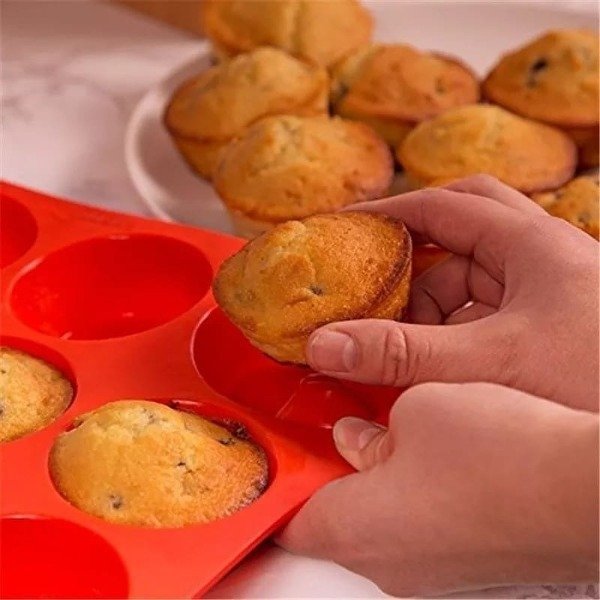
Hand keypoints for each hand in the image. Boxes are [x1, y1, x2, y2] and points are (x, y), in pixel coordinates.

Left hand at [278, 382, 598, 596]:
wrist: (588, 489)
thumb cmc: (504, 453)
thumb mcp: (416, 408)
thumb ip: (370, 429)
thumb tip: (357, 440)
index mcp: (356, 530)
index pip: (284, 522)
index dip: (269, 488)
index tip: (266, 462)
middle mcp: (387, 564)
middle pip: (328, 518)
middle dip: (324, 470)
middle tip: (325, 425)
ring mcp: (429, 569)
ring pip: (374, 519)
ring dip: (369, 476)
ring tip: (379, 426)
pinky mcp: (463, 560)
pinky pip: (413, 524)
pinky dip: (406, 490)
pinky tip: (428, 449)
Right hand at [306, 175, 598, 411]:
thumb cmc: (593, 384)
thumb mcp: (489, 363)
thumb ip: (403, 354)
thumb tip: (324, 344)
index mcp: (532, 244)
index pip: (443, 204)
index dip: (388, 212)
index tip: (344, 229)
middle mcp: (542, 257)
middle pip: (465, 222)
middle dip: (414, 246)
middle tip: (375, 271)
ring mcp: (548, 291)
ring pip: (474, 273)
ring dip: (431, 299)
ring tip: (398, 335)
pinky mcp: (550, 324)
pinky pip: (486, 311)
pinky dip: (452, 328)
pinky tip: (434, 360)